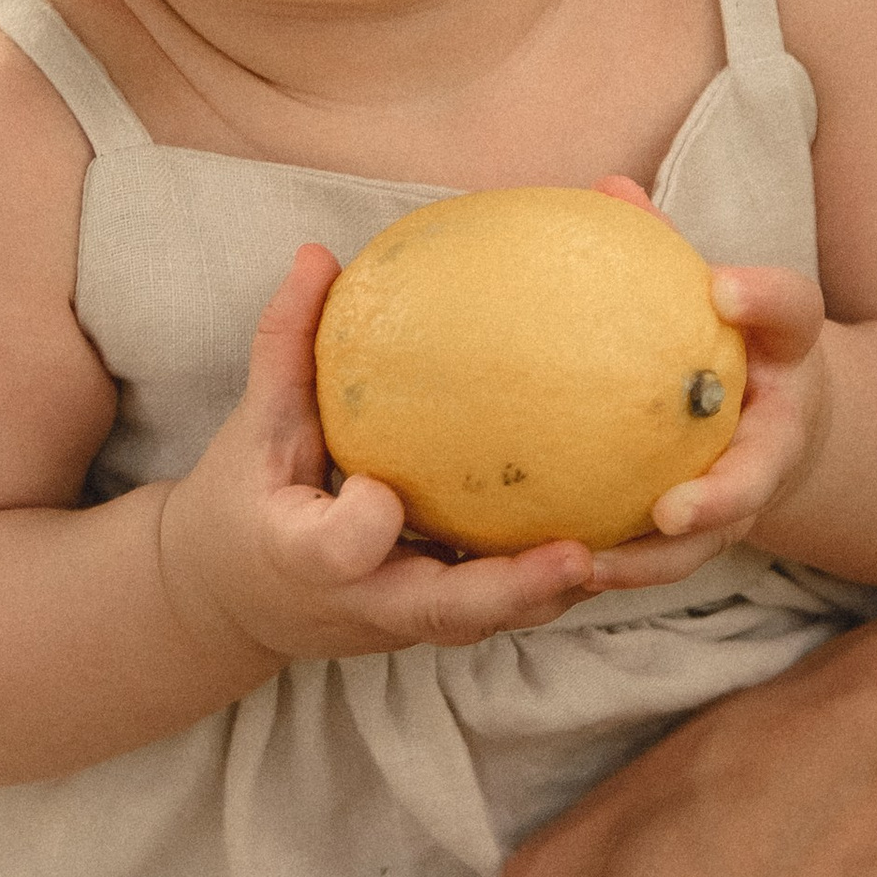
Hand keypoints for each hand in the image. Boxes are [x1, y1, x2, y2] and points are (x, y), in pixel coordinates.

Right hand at [159, 246, 602, 670]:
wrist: (240, 601)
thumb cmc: (245, 501)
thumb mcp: (253, 429)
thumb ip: (286, 346)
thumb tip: (320, 254)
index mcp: (304, 558)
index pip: (337, 552)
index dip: (362, 529)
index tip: (381, 493)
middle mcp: (368, 603)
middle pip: (447, 612)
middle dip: (515, 591)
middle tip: (578, 554)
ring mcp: (410, 622)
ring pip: (493, 618)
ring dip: (559, 589)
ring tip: (636, 538)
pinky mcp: (443, 621)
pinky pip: (505, 600)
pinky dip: (558, 573)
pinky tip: (624, 517)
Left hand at [576, 180, 828, 594]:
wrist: (773, 411)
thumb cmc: (725, 334)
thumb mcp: (709, 291)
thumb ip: (662, 248)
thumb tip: (606, 186)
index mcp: (785, 353)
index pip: (792, 313)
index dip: (765, 299)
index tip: (723, 287)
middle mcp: (775, 433)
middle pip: (761, 472)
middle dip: (724, 498)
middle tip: (672, 509)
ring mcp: (747, 495)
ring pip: (711, 541)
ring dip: (655, 561)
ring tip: (592, 568)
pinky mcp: (708, 535)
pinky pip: (662, 560)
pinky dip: (616, 568)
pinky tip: (547, 567)